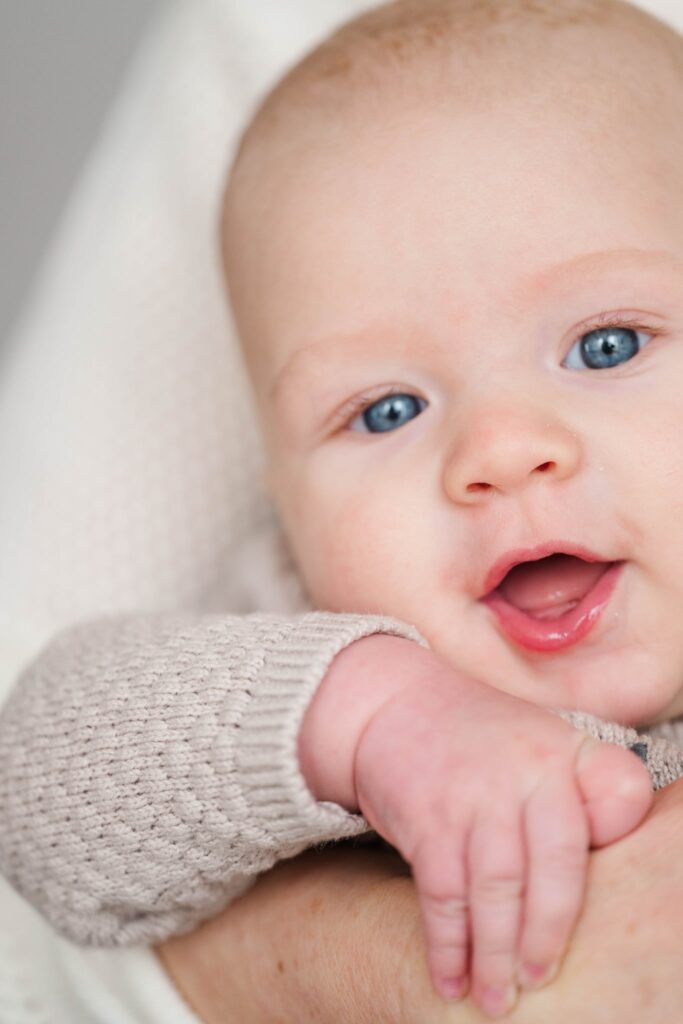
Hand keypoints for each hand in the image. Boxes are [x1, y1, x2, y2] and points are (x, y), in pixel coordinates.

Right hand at [155, 780, 682, 1023]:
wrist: (393, 702)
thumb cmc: (476, 741)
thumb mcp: (540, 744)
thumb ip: (579, 794)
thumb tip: (612, 873)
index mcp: (565, 751)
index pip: (619, 797)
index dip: (622, 842)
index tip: (610, 907)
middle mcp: (529, 768)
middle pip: (556, 868)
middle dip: (548, 937)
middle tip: (539, 984)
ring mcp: (476, 792)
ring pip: (498, 891)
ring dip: (496, 956)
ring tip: (494, 999)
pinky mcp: (428, 817)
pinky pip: (445, 894)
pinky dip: (448, 944)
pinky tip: (449, 975)